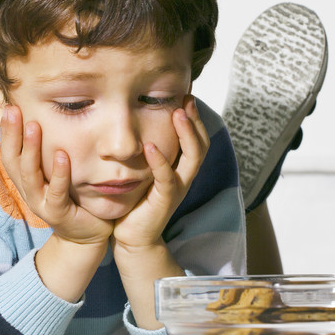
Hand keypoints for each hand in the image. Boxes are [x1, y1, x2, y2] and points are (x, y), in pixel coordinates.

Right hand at [0, 104, 113, 245]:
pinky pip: (56, 193)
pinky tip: (62, 155)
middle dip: (12, 134)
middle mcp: (28, 190)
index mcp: (26, 179)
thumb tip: (44, 118)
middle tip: (13, 109)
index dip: (7, 130)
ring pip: (30, 175)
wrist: (87, 235)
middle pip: (13, 160)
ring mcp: (41, 204)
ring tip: (33, 126)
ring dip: (31, 150)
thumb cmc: (73, 198)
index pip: (10, 152)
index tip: (9, 106)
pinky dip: (59, 174)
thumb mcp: (56, 172)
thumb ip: (48, 152)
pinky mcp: (57, 215)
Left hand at [113, 95, 209, 250]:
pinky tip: (151, 146)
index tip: (186, 97)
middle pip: (201, 145)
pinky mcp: (164, 200)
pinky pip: (167, 177)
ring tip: (178, 114)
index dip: (194, 119)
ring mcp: (177, 189)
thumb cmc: (135, 203)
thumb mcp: (143, 173)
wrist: (132, 237)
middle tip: (188, 99)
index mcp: (180, 170)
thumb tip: (137, 126)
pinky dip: (160, 161)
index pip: (196, 140)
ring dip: (186, 134)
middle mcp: (184, 178)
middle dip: (195, 121)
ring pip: (192, 158)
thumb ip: (146, 153)